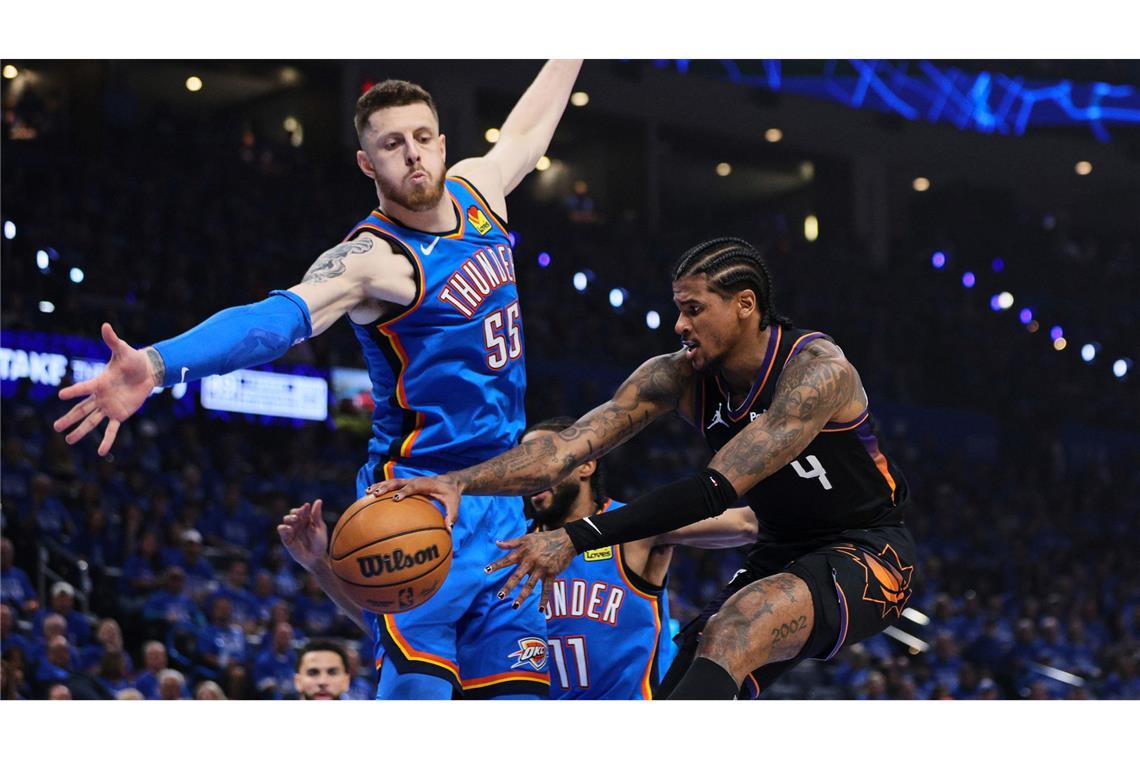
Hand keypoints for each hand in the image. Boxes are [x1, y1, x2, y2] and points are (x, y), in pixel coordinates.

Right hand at [53, 323, 157, 455]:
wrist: (146, 371)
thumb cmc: (132, 359)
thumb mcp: (123, 350)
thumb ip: (112, 340)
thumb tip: (105, 325)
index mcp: (99, 382)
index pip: (84, 388)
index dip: (74, 391)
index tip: (60, 395)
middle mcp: (100, 396)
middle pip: (82, 409)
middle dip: (69, 419)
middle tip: (56, 427)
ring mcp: (109, 406)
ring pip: (92, 421)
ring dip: (81, 431)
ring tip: (68, 441)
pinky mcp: (120, 413)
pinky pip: (112, 429)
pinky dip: (107, 440)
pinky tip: (101, 452)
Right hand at [277, 500, 328, 571]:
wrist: (315, 558)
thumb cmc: (319, 543)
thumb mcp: (320, 528)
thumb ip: (316, 515)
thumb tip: (318, 500)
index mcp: (307, 519)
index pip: (303, 510)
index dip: (304, 508)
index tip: (306, 507)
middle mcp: (298, 523)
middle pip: (293, 512)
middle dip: (295, 512)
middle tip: (300, 514)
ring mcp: (292, 530)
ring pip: (286, 519)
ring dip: (290, 517)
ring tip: (296, 519)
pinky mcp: (286, 538)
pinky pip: (281, 529)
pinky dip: (284, 527)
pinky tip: (290, 529)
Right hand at [366, 475, 461, 529]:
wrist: (450, 481)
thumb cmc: (451, 494)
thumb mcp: (455, 504)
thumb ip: (452, 516)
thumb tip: (449, 531)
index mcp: (426, 484)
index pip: (414, 486)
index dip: (405, 491)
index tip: (395, 498)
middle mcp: (415, 480)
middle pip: (398, 482)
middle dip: (386, 487)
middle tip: (375, 494)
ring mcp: (409, 481)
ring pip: (392, 481)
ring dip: (379, 486)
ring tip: (367, 493)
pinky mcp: (406, 484)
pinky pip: (392, 485)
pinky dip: (381, 487)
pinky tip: (369, 495)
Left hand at [484, 529, 574, 610]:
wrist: (566, 540)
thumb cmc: (544, 538)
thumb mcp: (527, 537)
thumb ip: (511, 542)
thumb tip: (496, 543)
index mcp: (524, 552)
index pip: (507, 559)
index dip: (497, 565)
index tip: (486, 571)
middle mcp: (531, 561)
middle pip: (517, 576)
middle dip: (509, 586)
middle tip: (500, 596)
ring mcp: (542, 568)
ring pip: (530, 585)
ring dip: (522, 596)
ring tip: (515, 606)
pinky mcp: (552, 574)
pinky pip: (547, 589)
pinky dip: (544, 599)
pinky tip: (540, 610)